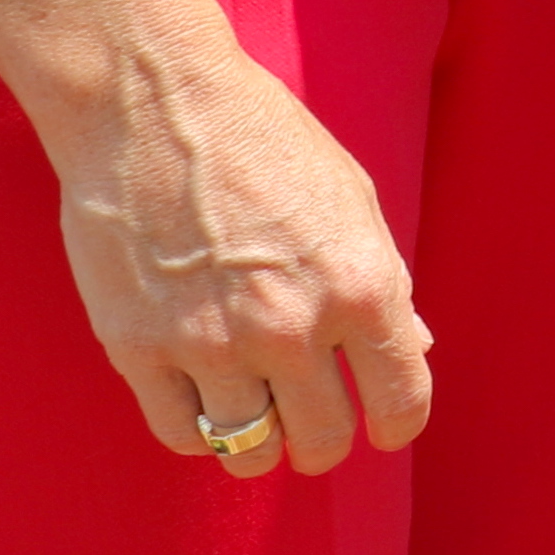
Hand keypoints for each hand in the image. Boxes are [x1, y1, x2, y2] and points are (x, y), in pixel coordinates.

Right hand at [47, 41, 432, 481]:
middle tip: (312, 418)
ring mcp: (212, 343)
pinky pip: (182, 434)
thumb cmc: (263, 141)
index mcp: (360, 285)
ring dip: (260, 440)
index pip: (401, 401)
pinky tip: (206, 399)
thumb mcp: (351, 199)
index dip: (397, 424)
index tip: (383, 424)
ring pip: (249, 450)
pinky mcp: (139, 349)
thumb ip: (384, 282)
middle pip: (322, 440)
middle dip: (324, 439)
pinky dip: (200, 430)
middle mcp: (292, 325)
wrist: (155, 104)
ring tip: (257, 409)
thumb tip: (415, 347)